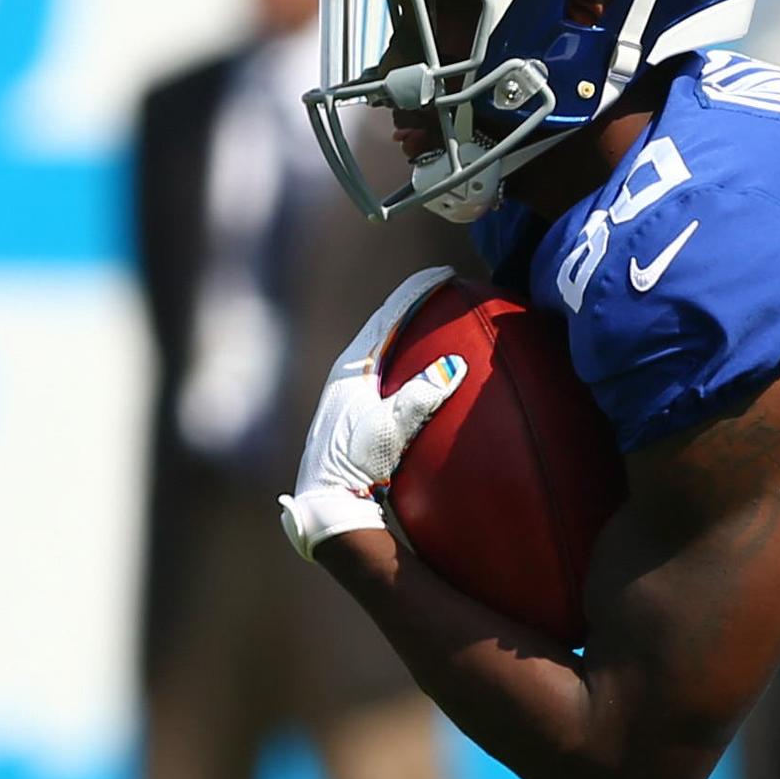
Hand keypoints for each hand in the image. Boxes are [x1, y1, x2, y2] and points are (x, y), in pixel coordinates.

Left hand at [275, 266, 458, 558]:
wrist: (326, 504)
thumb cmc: (354, 466)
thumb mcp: (390, 430)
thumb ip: (421, 397)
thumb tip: (454, 367)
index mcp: (351, 370)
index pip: (389, 318)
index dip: (417, 293)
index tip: (444, 274)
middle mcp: (346, 377)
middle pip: (384, 328)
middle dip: (413, 306)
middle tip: (441, 289)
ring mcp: (348, 397)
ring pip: (383, 351)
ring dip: (407, 334)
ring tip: (433, 322)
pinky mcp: (353, 417)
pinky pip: (386, 375)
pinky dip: (406, 363)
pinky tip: (421, 375)